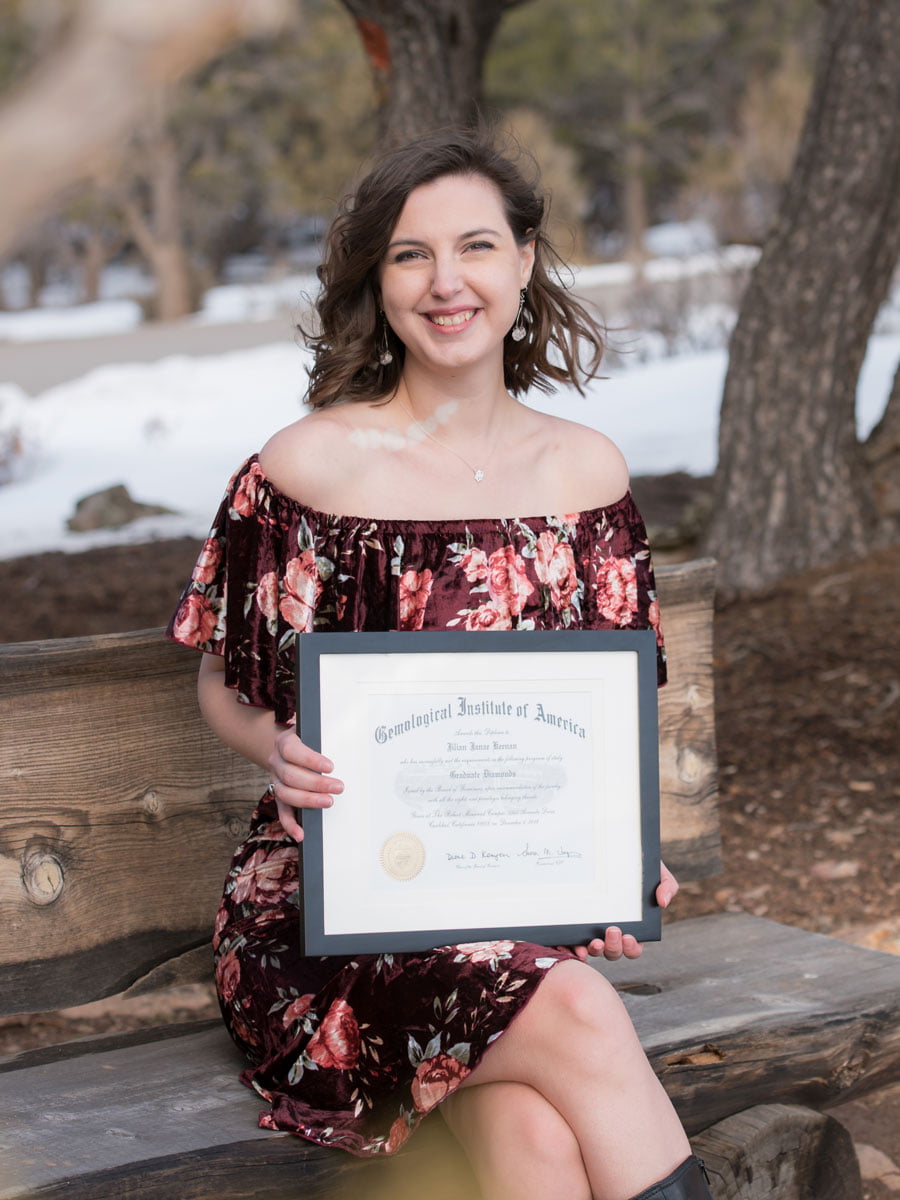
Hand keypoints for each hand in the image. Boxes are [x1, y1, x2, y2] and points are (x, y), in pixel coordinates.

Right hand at [267, 721, 343, 841]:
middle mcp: (276, 762)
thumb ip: (325, 736)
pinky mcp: (279, 796)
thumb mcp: (314, 732)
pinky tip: (301, 833)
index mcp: (285, 743)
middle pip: (291, 776)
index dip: (310, 760)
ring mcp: (276, 780)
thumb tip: (349, 743)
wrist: (289, 747)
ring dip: (308, 801)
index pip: (292, 751)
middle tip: (338, 787)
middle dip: (316, 783)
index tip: (330, 766)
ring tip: (329, 802)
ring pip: (286, 794)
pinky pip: (282, 812)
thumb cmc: (308, 740)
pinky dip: (290, 824)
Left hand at [567, 862, 678, 962]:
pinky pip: (570, 940)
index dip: (631, 948)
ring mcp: (591, 929)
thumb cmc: (637, 865)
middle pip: (612, 952)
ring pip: (592, 950)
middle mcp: (610, 932)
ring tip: (594, 942)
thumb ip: (667, 885)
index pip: (632, 947)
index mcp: (631, 927)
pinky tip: (568, 945)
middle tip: (613, 931)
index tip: (629, 938)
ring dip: (594, 951)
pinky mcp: (574, 922)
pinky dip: (570, 947)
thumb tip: (663, 902)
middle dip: (613, 948)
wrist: (614, 849)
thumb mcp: (656, 872)